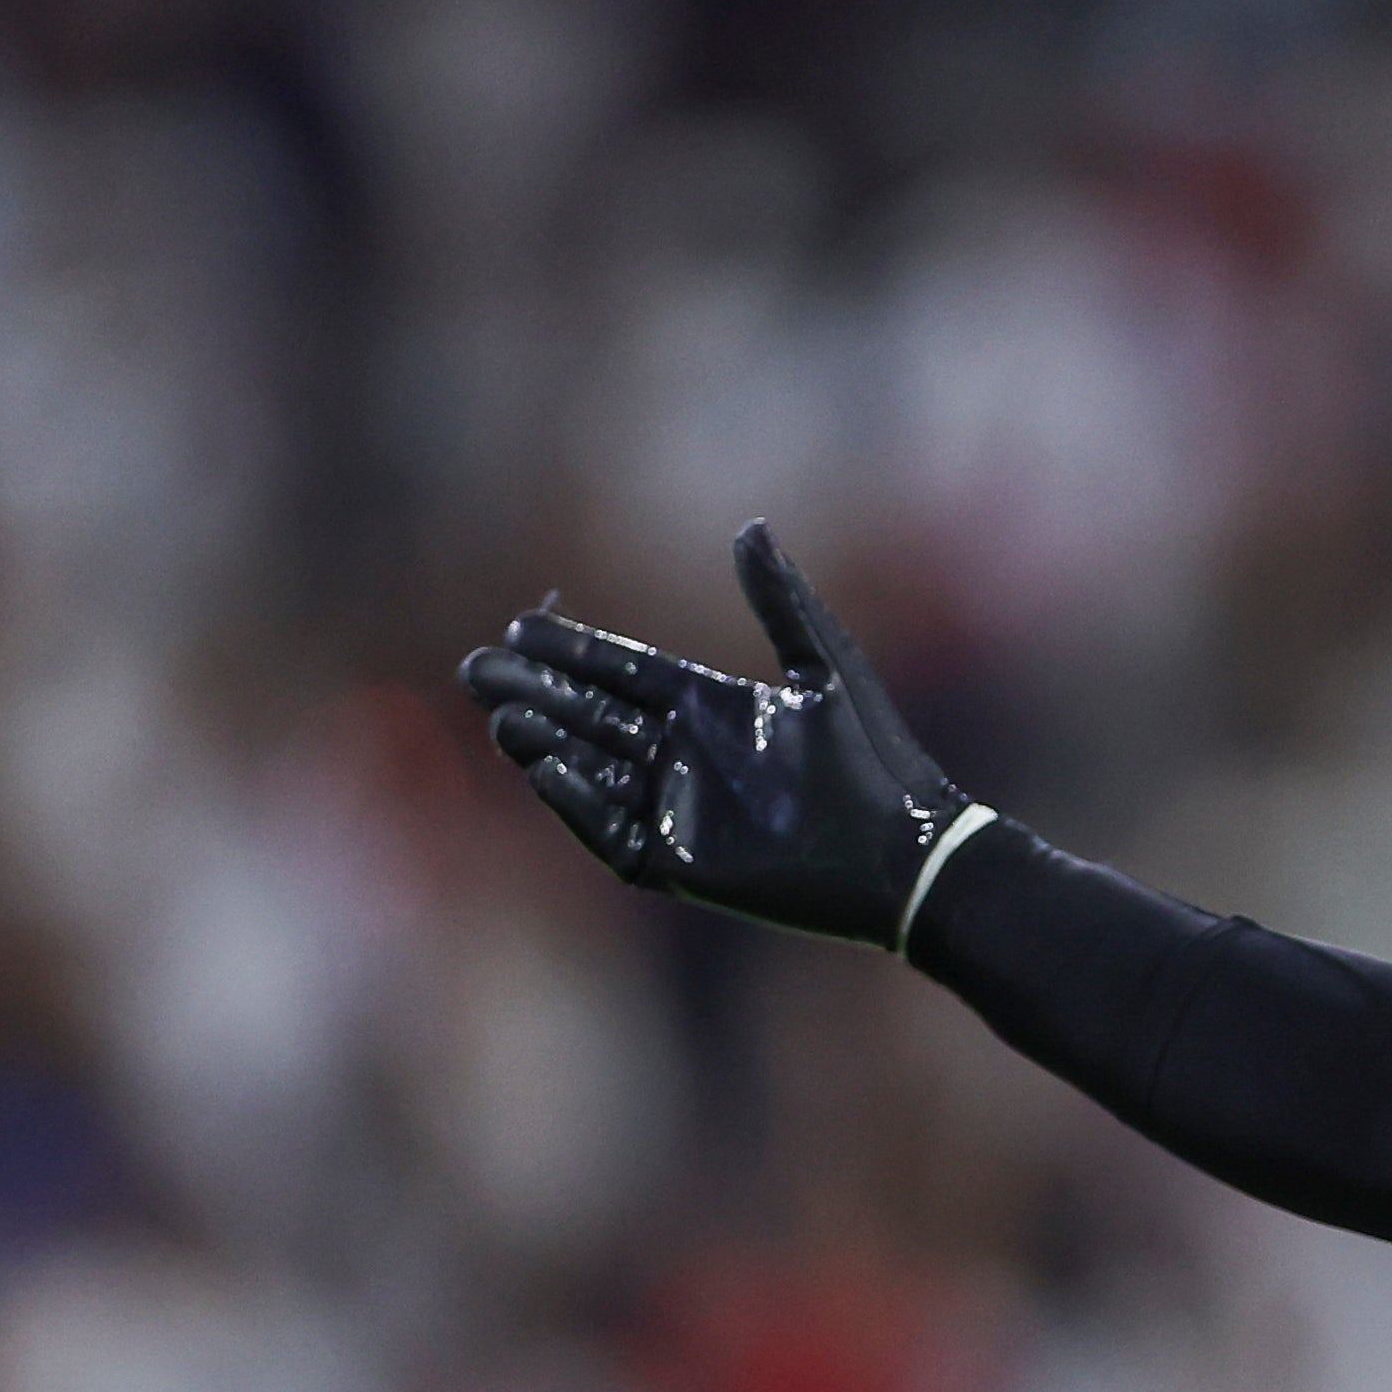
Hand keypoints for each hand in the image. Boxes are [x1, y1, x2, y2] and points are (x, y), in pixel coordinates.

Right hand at [458, 521, 972, 949]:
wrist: (911, 853)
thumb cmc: (881, 759)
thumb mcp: (828, 668)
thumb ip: (781, 602)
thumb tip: (749, 527)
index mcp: (714, 706)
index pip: (624, 672)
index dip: (574, 651)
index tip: (521, 626)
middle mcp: (687, 755)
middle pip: (591, 717)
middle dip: (537, 691)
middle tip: (479, 669)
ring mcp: (681, 810)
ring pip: (591, 770)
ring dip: (544, 742)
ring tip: (503, 715)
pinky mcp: (684, 863)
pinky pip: (612, 832)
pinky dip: (578, 803)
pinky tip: (546, 768)